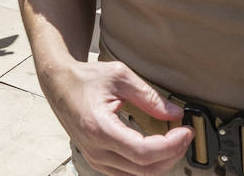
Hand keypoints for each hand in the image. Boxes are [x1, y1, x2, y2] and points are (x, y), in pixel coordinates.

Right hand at [39, 59, 191, 175]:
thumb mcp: (119, 76)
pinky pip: (129, 172)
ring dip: (162, 161)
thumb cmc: (84, 78)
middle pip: (145, 170)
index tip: (186, 131)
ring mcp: (95, 159)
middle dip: (172, 155)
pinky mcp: (97, 161)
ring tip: (173, 140)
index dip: (171, 146)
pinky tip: (157, 146)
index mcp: (99, 128)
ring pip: (139, 175)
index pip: (143, 152)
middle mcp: (96, 150)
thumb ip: (149, 96)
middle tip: (184, 135)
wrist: (57, 83)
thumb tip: (176, 114)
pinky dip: (148, 163)